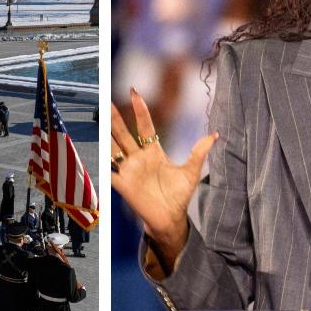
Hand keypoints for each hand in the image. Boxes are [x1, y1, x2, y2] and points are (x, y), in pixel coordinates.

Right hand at [111, 89, 216, 270]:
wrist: (171, 219)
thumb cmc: (179, 197)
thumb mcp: (191, 172)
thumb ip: (199, 152)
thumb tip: (215, 135)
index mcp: (153, 152)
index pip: (145, 126)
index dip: (140, 110)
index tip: (134, 92)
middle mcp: (138, 159)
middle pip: (123, 133)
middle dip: (115, 117)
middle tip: (107, 100)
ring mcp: (129, 170)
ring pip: (113, 148)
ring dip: (105, 135)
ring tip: (97, 119)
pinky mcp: (123, 185)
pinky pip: (109, 172)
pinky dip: (102, 164)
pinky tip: (95, 153)